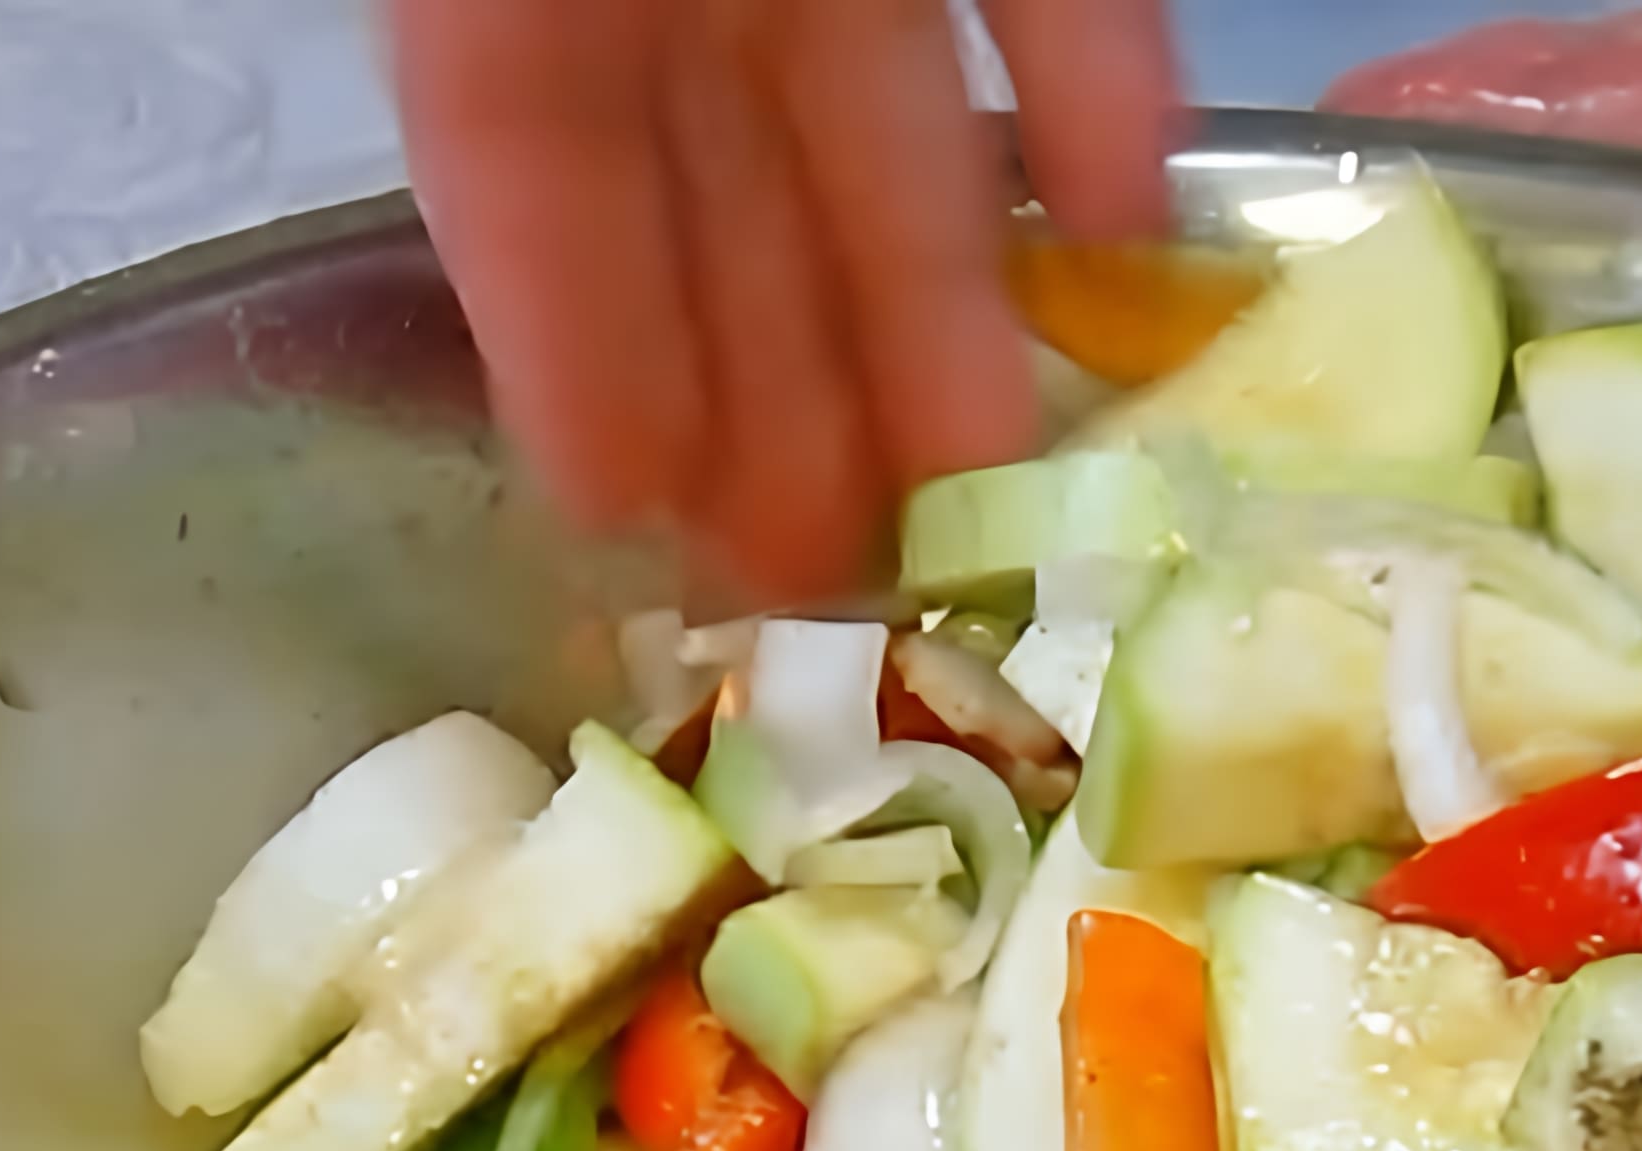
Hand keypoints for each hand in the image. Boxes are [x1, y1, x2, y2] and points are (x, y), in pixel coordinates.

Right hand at [389, 0, 1180, 599]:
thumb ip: (527, 68)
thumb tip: (595, 371)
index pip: (516, 151)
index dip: (567, 334)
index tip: (618, 512)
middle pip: (714, 186)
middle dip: (771, 392)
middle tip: (833, 591)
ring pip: (876, 112)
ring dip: (932, 297)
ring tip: (989, 482)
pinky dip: (1089, 85)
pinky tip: (1126, 228)